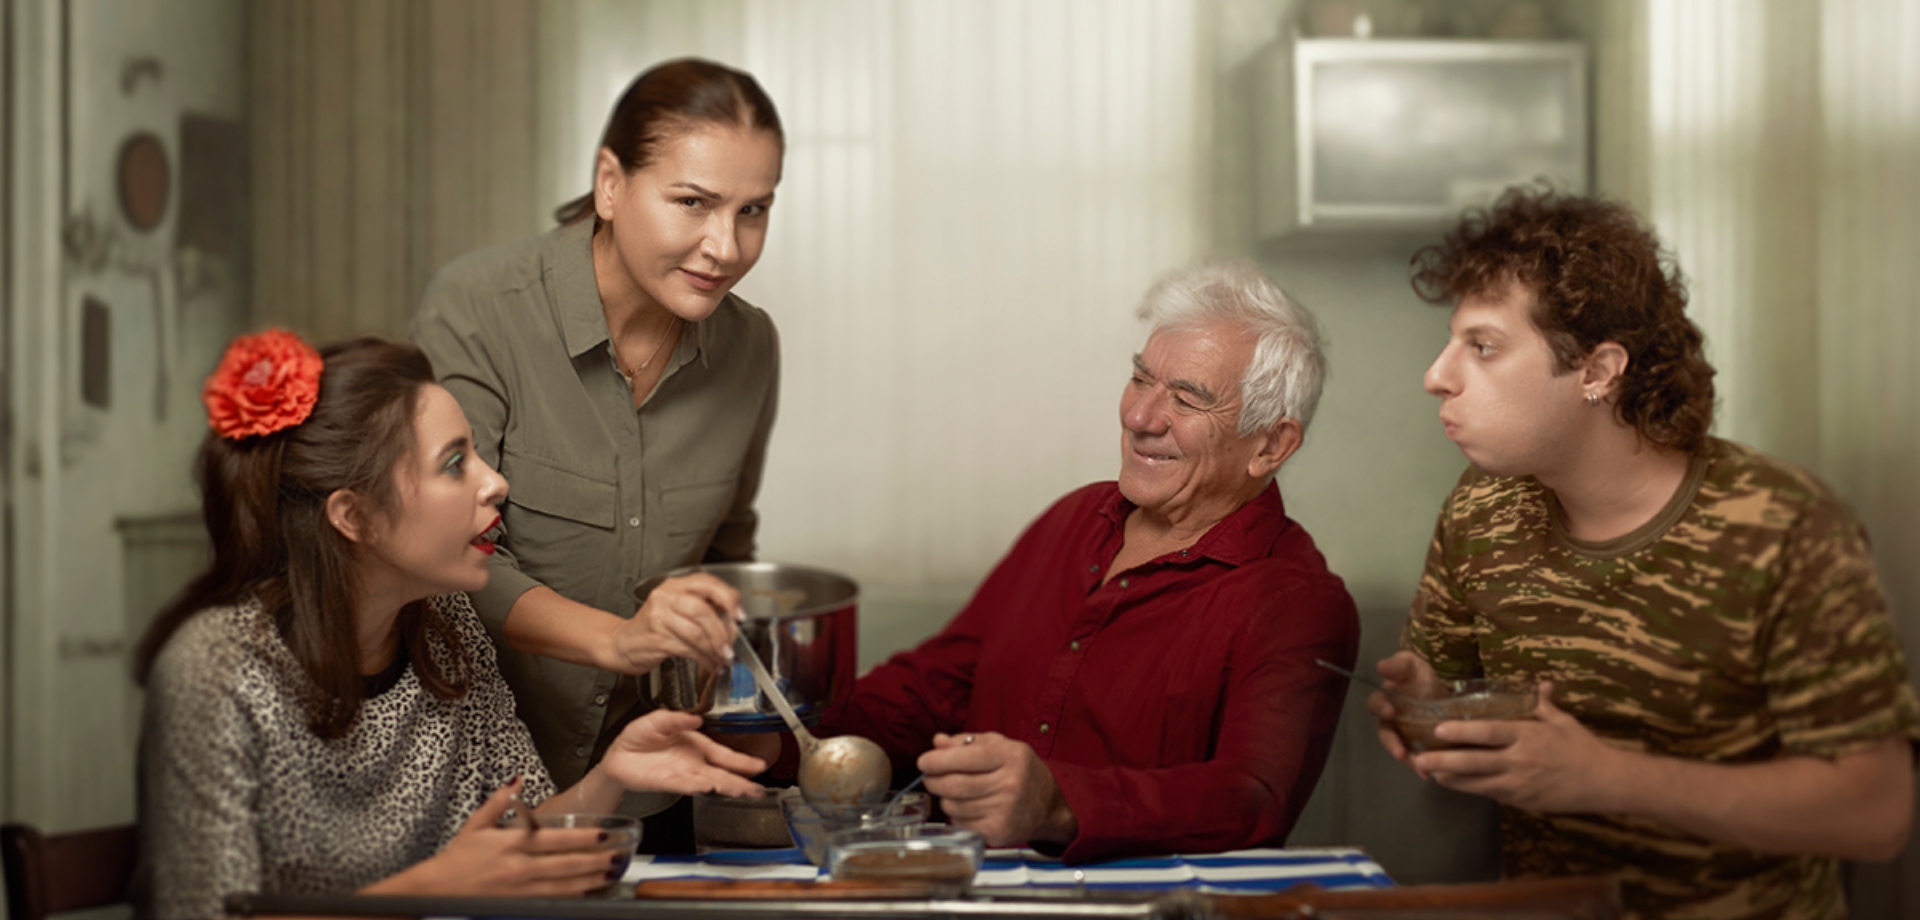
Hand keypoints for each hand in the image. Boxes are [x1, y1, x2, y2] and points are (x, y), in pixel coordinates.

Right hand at [373, 777, 622, 896]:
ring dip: (590, 880)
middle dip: (596, 860)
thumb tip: (518, 780)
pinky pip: (552, 901)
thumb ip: (501, 801)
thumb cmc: (456, 859)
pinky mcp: (518, 905)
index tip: (605, 834)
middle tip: (618, 855)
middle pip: (566, 865)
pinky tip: (588, 892)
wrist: (434, 891)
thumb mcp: (476, 824)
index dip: (584, 837)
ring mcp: (521, 890)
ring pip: (564, 886)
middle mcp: (520, 867)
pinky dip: (572, 897)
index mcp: (512, 844)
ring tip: (611, 873)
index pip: (556, 839)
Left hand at [600, 710, 767, 797]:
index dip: (742, 761)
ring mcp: (683, 775)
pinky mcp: (668, 783)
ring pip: (709, 782)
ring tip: (740, 790)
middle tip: (757, 789)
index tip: (758, 765)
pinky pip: (685, 785)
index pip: (724, 755)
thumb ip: (676, 719)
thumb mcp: (659, 719)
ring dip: (724, 786)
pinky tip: (707, 786)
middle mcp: (694, 763)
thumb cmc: (640, 737)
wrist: (619, 754)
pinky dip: (696, 786)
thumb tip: (695, 718)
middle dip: (741, 781)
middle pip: (722, 774)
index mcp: (697, 745)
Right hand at [612, 573, 741, 675]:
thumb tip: (733, 627)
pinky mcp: (655, 638)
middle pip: (703, 610)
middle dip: (722, 633)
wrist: (623, 642)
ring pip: (696, 633)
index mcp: (677, 585)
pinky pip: (687, 649)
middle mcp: (666, 596)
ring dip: (714, 650)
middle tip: (730, 648)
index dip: (728, 599)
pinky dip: (703, 659)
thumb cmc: (655, 626)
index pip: (708, 583)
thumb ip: (706, 611)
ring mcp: (659, 616)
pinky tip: (709, 664)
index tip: (740, 615)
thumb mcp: (679, 609)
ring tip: (721, 659)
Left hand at [918, 732, 1075, 846]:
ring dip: (945, 798)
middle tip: (930, 777)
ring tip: (952, 791)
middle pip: (955, 785)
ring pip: (954, 806)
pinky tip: (966, 807)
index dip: (938, 760)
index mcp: (1011, 756)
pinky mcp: (998, 832)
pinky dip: (956, 815)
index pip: (966, 758)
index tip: (924, 761)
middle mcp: (1010, 784)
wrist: (1048, 807)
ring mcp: (1005, 811)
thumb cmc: (1020, 772)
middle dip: (934, 780)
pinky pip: (961, 823)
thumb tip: (938, 742)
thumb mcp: (1000, 747)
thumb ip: (967, 742)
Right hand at [1366, 651, 1441, 770]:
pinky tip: (1428, 773)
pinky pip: (1414, 759)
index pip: (1376, 703)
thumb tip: (1381, 666)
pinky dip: (1419, 766)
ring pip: (1399, 750)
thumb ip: (1397, 664)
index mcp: (1386, 699)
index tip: (1390, 711)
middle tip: (1400, 752)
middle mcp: (1389, 719)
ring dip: (1407, 760)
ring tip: (1420, 769)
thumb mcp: (1412, 665)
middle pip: (1385, 733)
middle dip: (1391, 743)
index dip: (1380, 708)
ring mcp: (1402, 735)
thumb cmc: (1422, 678)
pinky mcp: (1415, 747)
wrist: (1443, 694)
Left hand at [1411, 682, 1624, 812]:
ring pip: (1476, 784)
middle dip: (1444, 762)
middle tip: (1419, 758)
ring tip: (1427, 772)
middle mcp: (1518, 762)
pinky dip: (1470, 789)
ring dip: (1450, 779)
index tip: (1438, 729)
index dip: (1462, 732)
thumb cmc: (1581, 747)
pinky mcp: (1520, 801)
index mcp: (1527, 736)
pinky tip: (1453, 783)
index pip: (1488, 733)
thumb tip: (1541, 683)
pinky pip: (1489, 794)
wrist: (1604, 783)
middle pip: (1474, 763)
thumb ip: (1543, 703)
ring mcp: (1518, 785)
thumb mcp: (1562, 721)